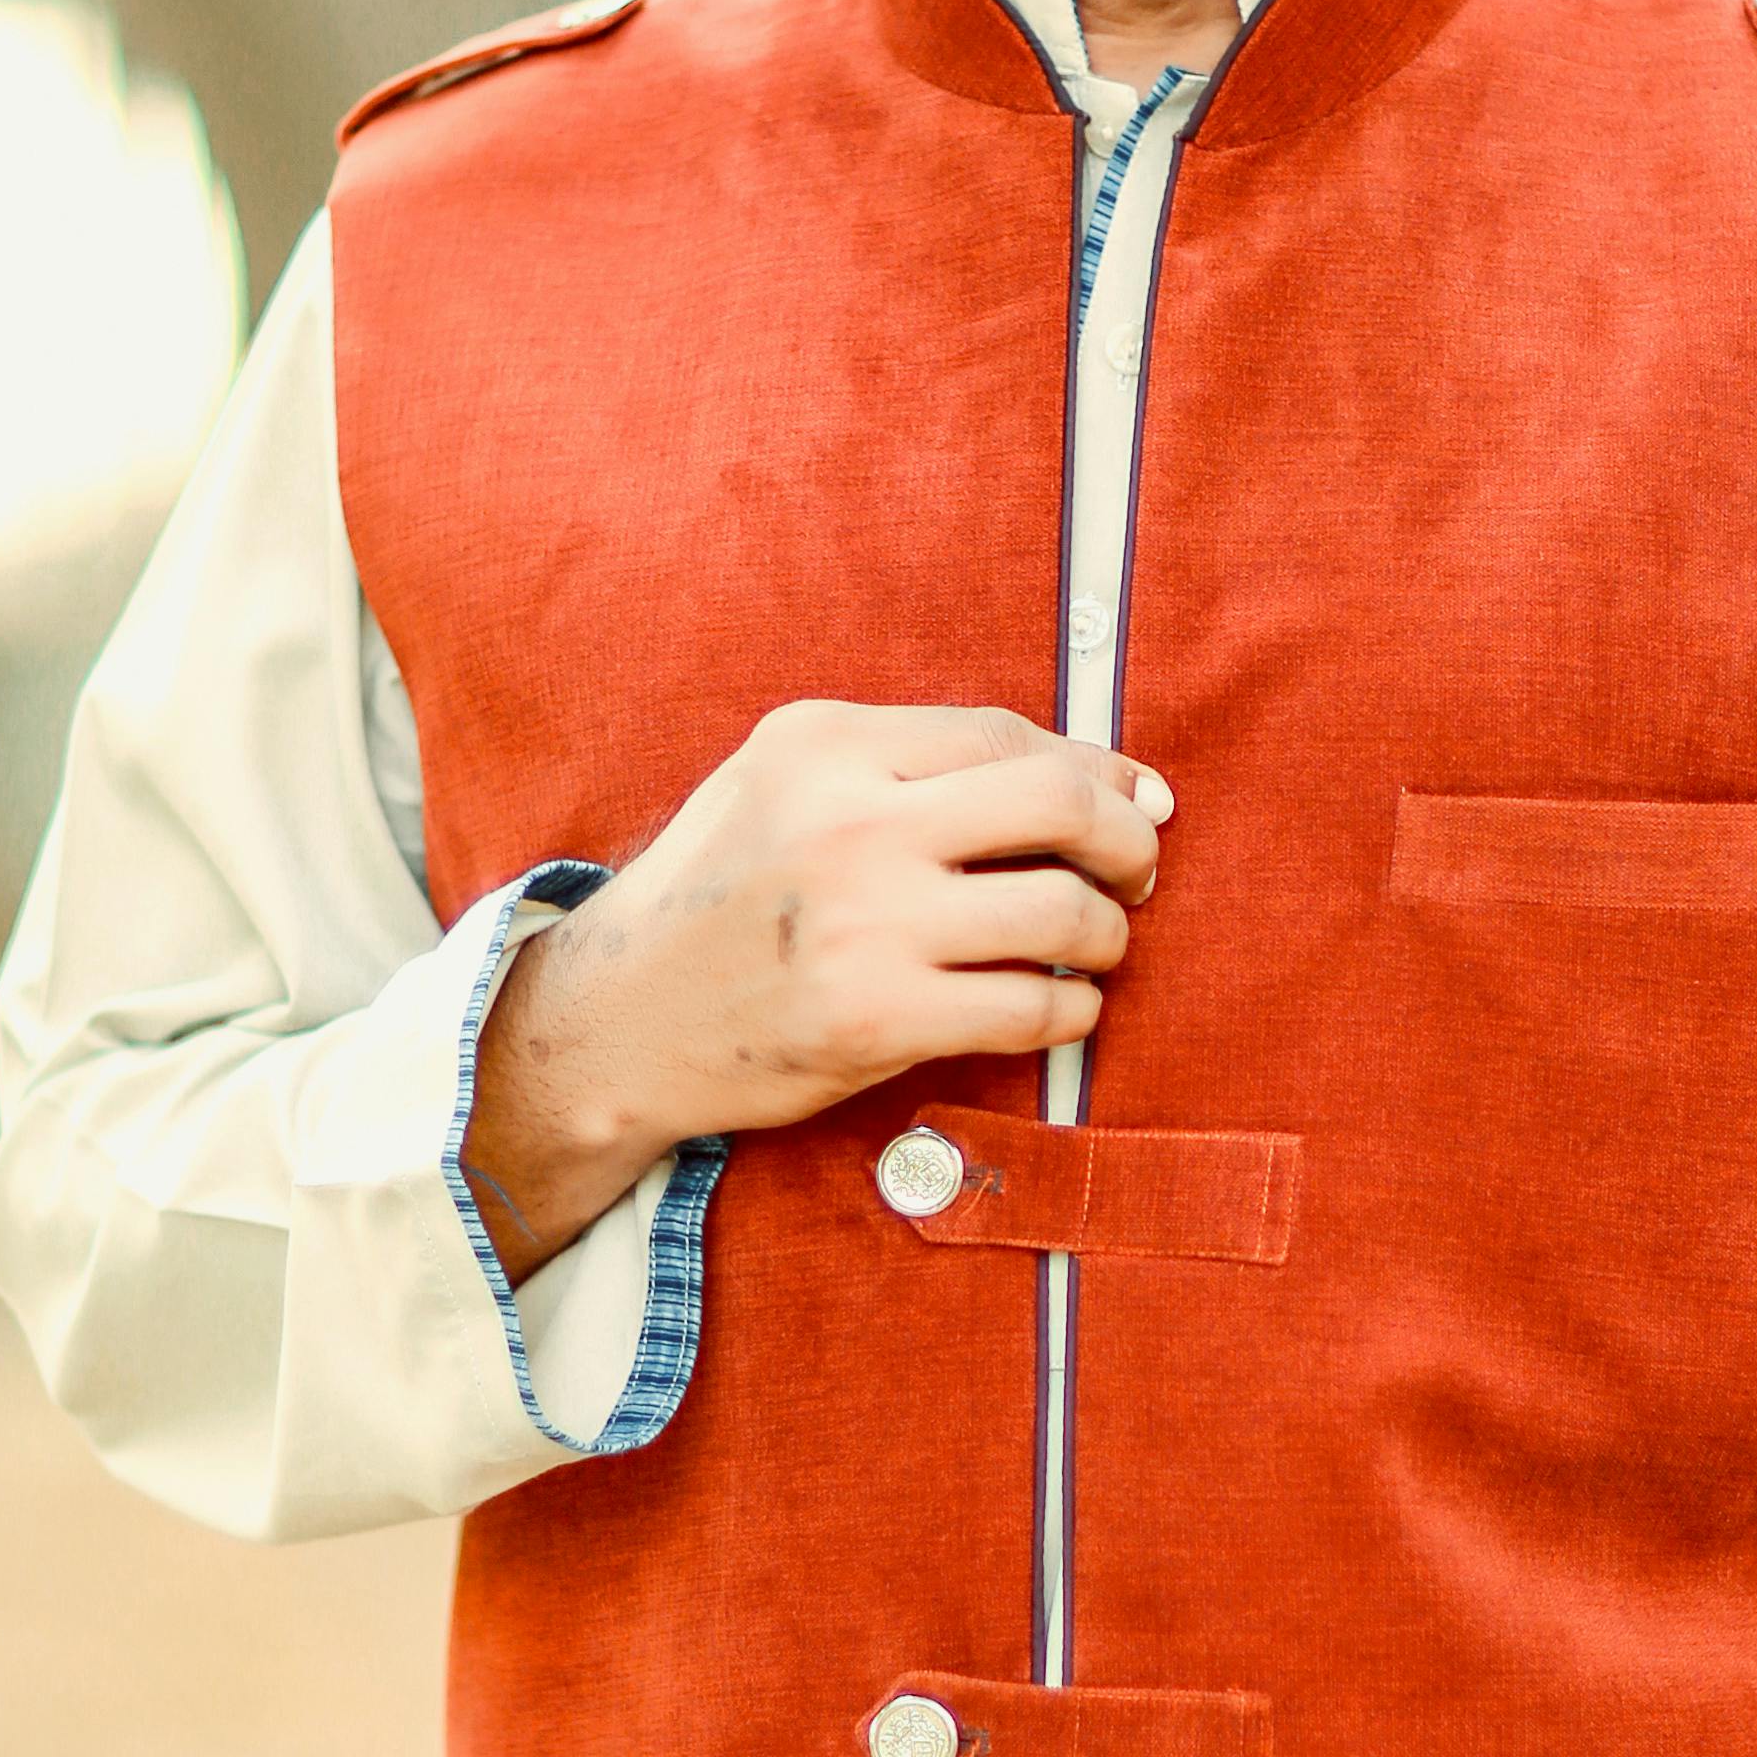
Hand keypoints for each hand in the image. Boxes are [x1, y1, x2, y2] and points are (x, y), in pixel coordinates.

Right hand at [460, 701, 1171, 1266]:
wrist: (621, 1020)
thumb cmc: (719, 899)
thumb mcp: (781, 785)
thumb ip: (909, 766)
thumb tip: (1100, 775)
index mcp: (826, 745)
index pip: (1005, 736)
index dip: (1093, 770)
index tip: (1134, 799)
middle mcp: (848, 821)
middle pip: (1058, 805)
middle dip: (1128, 839)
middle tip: (1136, 872)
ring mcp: (864, 923)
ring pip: (1062, 911)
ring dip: (1107, 933)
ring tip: (1093, 946)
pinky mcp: (875, 1018)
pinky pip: (1033, 1006)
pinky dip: (1072, 1009)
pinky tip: (1057, 1005)